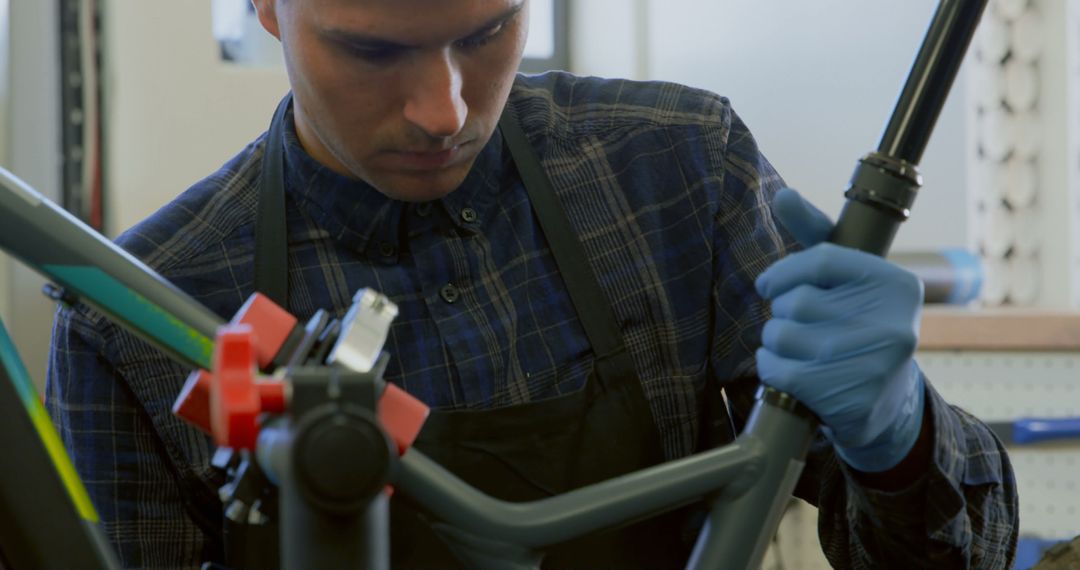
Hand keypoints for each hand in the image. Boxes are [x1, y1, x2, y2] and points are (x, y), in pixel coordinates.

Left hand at [754, 188, 925, 472]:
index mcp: (894, 283)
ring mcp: (873, 362)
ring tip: (798, 351)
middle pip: (794, 302)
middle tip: (799, 328)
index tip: (769, 287)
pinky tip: (792, 375)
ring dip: (774, 344)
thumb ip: (814, 235)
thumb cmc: (855, 326)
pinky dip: (773, 371)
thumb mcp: (845, 279)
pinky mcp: (851, 398)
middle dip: (781, 314)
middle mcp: (891, 321)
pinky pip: (779, 371)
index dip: (782, 274)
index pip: (818, 260)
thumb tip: (782, 195)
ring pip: (780, 336)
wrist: (886, 405)